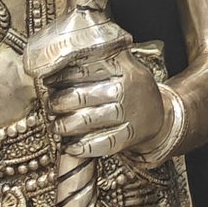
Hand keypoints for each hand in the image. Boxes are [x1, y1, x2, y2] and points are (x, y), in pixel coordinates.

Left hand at [49, 35, 165, 159]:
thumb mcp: (120, 65)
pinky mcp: (131, 135)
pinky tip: (71, 147)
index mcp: (121, 66)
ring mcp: (129, 113)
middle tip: (50, 106)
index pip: (81, 69)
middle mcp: (126, 88)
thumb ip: (94, 59)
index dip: (59, 77)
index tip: (47, 82)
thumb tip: (53, 61)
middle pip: (80, 95)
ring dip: (65, 126)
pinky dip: (83, 147)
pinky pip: (102, 143)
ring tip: (56, 126)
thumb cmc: (130, 88)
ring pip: (87, 120)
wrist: (160, 114)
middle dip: (57, 103)